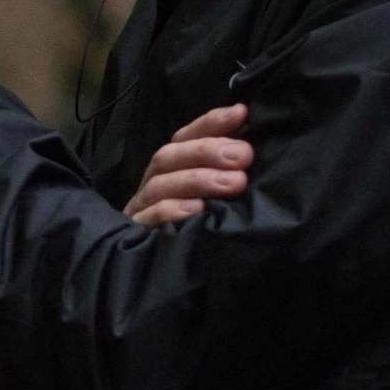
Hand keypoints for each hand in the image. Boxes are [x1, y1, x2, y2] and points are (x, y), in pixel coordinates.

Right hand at [124, 104, 252, 225]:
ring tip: (235, 183)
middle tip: (244, 155)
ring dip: (199, 179)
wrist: (154, 275)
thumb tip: (252, 145)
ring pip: (161, 184)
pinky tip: (200, 210)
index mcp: (170, 169)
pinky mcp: (138, 235)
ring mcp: (142, 208)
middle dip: (207, 151)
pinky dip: (174, 210)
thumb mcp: (213, 196)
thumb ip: (227, 172)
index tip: (241, 114)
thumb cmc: (194, 227)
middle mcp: (153, 183)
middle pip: (169, 156)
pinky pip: (151, 218)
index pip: (184, 137)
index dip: (211, 123)